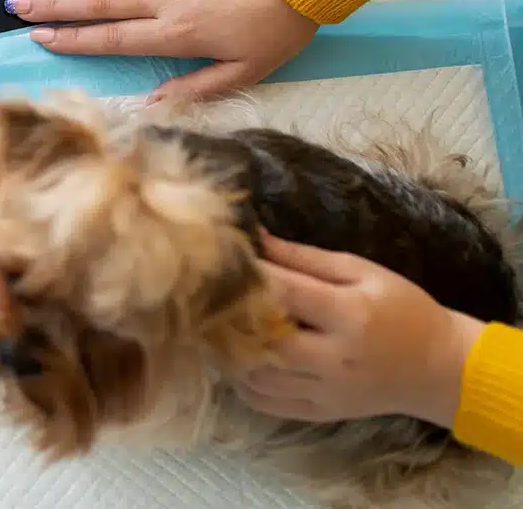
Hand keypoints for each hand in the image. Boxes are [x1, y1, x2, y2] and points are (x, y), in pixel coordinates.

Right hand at [4, 0, 316, 100]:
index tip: (39, 36)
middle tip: (17, 5)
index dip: (72, 38)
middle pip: (99, 2)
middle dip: (55, 5)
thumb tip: (150, 104)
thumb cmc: (279, 26)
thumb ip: (196, 89)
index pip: (112, 38)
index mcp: (176, 33)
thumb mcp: (246, 72)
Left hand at [235, 235, 483, 428]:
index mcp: (349, 316)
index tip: (225, 259)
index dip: (250, 275)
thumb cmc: (402, 309)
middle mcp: (335, 359)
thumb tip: (256, 237)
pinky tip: (237, 357)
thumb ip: (305, 257)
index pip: (285, 293)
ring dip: (231, 351)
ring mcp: (326, 392)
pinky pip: (267, 404)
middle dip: (233, 317)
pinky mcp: (320, 414)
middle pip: (266, 341)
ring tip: (219, 325)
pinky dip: (243, 382)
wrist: (440, 369)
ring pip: (259, 378)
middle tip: (213, 296)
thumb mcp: (361, 271)